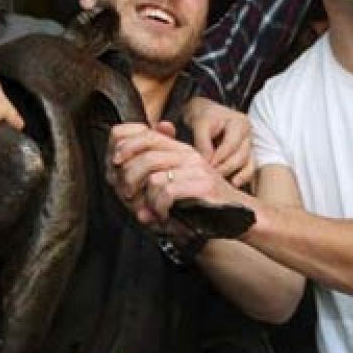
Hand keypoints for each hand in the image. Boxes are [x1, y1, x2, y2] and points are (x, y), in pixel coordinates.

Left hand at [108, 122, 251, 227]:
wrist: (238, 216)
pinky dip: (159, 209)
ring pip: (154, 179)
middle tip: (128, 197)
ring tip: (152, 212)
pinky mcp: (202, 185)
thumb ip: (154, 178)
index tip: (114, 161)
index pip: (147, 135)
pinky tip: (164, 217)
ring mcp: (197, 169)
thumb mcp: (177, 185)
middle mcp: (189, 155)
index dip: (127, 145)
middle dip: (129, 179)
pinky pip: (167, 193)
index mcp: (182, 150)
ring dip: (147, 201)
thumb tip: (124, 177)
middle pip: (146, 156)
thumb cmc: (204, 203)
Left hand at [183, 97, 255, 187]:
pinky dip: (243, 177)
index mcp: (240, 123)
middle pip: (242, 156)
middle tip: (210, 176)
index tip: (206, 166)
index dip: (219, 157)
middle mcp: (248, 135)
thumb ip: (203, 143)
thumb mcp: (200, 125)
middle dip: (226, 168)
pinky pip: (250, 169)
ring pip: (249, 164)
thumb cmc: (204, 117)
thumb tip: (207, 163)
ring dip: (236, 175)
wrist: (207, 115)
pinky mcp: (247, 156)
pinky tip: (233, 184)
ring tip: (222, 183)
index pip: (231, 145)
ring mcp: (250, 146)